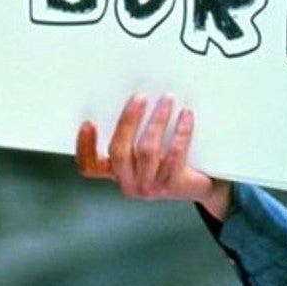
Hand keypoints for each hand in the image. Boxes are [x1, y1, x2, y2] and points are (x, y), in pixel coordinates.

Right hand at [76, 94, 232, 219]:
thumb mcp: (146, 152)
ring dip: (157, 121)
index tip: (89, 122)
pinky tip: (185, 115)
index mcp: (117, 174)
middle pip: (119, 152)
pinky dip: (181, 131)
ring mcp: (150, 187)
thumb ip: (134, 134)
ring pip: (147, 151)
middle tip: (140, 98)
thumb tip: (135, 101)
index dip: (85, 147)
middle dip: (128, 121)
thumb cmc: (170, 161)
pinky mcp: (173, 185)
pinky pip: (175, 154)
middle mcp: (130, 184)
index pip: (91, 167)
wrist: (201, 185)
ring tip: (167, 100)